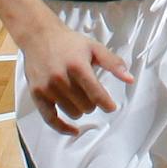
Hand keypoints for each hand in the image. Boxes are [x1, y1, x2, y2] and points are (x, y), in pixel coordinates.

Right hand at [18, 15, 132, 135]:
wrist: (40, 37)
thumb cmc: (70, 43)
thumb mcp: (94, 48)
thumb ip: (113, 63)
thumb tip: (130, 79)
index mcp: (78, 66)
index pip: (95, 92)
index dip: (106, 103)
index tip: (112, 107)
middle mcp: (61, 79)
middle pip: (85, 105)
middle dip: (93, 102)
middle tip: (91, 92)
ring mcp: (47, 88)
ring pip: (72, 113)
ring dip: (80, 109)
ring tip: (80, 97)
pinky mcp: (37, 96)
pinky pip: (50, 119)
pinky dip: (63, 128)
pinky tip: (74, 130)